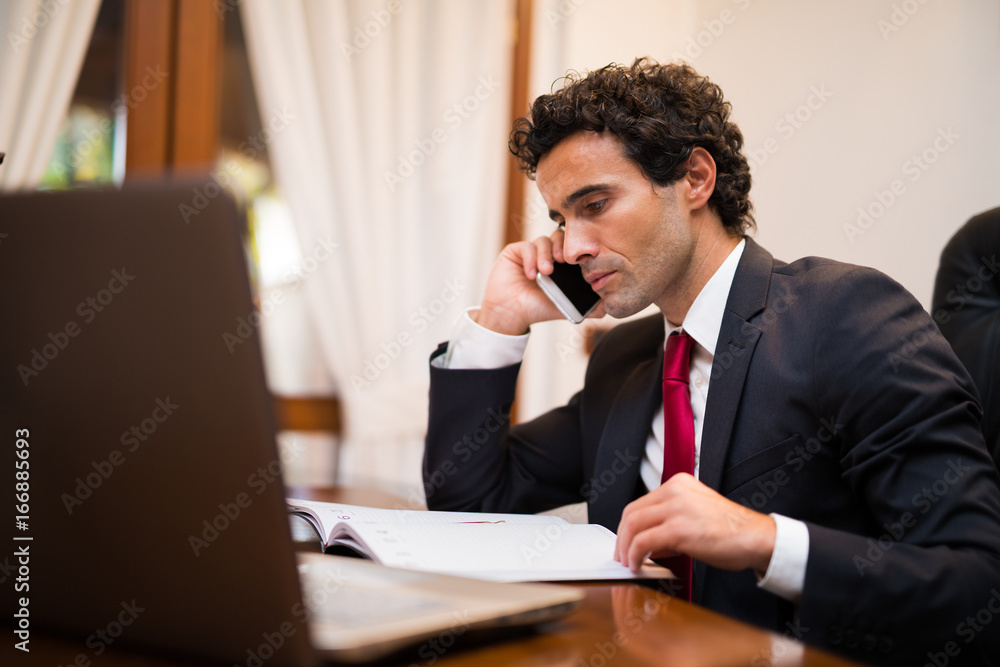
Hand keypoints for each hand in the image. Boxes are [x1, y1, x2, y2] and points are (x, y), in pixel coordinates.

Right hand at [476, 230, 604, 334]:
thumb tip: (606, 310)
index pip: (573, 248)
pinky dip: (531, 258)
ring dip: (546, 255)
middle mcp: (546, 255)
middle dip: (563, 247)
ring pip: (543, 240)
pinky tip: (532, 275)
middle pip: (559, 237)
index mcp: (561, 264)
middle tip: (565, 260)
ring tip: (547, 272)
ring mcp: (530, 252)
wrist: (510, 315)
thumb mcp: (563, 308)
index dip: (578, 251)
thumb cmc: (536, 309)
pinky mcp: (515, 252)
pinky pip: (526, 246)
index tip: (582, 261)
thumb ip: (584, 307)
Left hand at [613, 473, 775, 573]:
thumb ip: (669, 522)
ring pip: (632, 526)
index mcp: (679, 483)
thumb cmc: (731, 530)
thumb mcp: (695, 515)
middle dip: (622, 538)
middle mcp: (675, 490)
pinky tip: (639, 564)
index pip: (640, 503)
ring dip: (625, 548)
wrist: (756, 538)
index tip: (625, 542)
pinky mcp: (679, 528)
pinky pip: (643, 541)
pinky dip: (635, 555)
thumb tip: (647, 543)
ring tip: (629, 563)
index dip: (627, 527)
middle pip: (631, 513)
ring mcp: (676, 508)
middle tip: (622, 555)